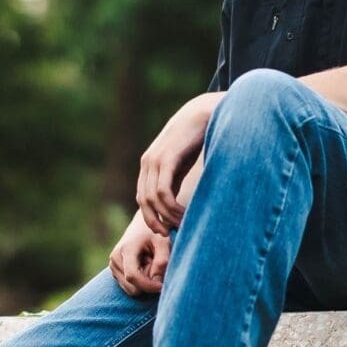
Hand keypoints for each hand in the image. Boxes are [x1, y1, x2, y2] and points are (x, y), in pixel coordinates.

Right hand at [108, 211, 171, 296]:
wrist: (141, 226)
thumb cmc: (155, 234)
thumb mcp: (163, 243)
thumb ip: (162, 262)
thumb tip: (157, 281)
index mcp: (126, 250)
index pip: (132, 276)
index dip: (148, 285)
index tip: (163, 286)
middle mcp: (115, 259)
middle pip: (133, 287)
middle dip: (147, 283)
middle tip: (156, 267)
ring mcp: (113, 266)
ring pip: (131, 289)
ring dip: (144, 282)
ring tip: (149, 265)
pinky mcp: (115, 272)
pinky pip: (130, 287)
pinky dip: (139, 282)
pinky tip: (143, 267)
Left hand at [135, 99, 214, 234]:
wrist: (204, 113)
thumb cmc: (197, 138)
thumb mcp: (182, 162)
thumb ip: (175, 179)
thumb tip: (175, 203)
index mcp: (149, 165)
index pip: (142, 198)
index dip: (150, 217)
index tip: (165, 230)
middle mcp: (148, 163)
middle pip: (144, 201)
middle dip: (155, 221)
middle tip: (171, 233)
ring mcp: (155, 160)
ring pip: (153, 199)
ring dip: (167, 216)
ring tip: (184, 224)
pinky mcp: (166, 159)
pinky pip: (163, 191)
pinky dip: (171, 207)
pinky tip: (185, 213)